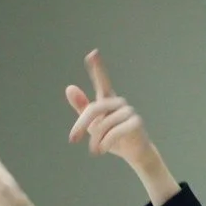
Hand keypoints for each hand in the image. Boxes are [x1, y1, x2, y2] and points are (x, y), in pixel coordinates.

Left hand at [64, 50, 160, 168]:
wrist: (133, 152)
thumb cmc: (111, 136)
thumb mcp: (92, 124)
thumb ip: (81, 107)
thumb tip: (69, 87)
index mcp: (107, 99)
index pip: (102, 81)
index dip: (97, 68)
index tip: (92, 53)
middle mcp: (119, 102)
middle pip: (94, 109)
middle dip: (81, 125)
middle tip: (72, 140)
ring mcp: (129, 111)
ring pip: (103, 124)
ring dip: (95, 140)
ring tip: (94, 150)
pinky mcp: (136, 123)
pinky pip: (114, 132)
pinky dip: (105, 143)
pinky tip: (101, 150)